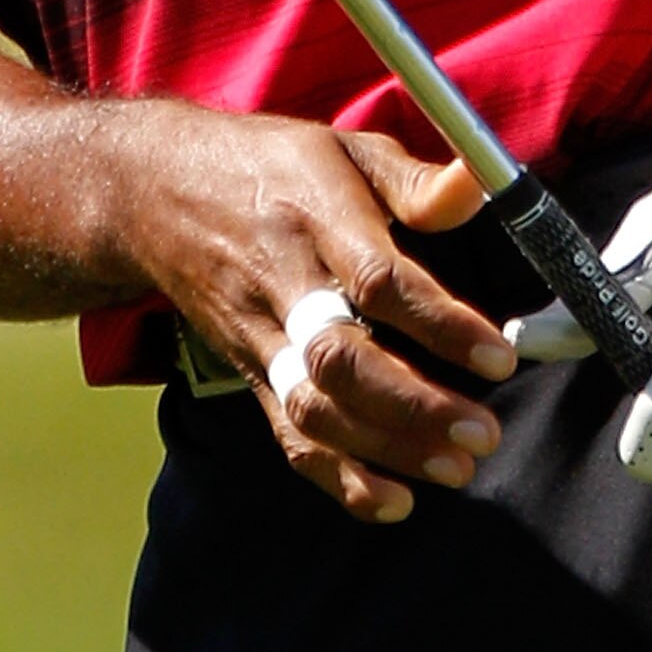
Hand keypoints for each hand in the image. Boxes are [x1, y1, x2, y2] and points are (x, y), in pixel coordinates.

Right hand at [107, 104, 519, 525]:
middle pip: (338, 359)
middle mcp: (281, 283)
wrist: (152, 192)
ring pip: (312, 408)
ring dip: (385, 448)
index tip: (499, 357)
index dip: (439, 324)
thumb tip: (480, 189)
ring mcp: (259, 335)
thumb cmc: (269, 167)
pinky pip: (287, 435)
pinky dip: (338, 478)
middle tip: (482, 432)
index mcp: (314, 218)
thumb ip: (415, 181)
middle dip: (414, 406)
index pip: (376, 279)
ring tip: (455, 467)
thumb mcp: (344, 149)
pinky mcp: (249, 373)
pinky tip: (394, 502)